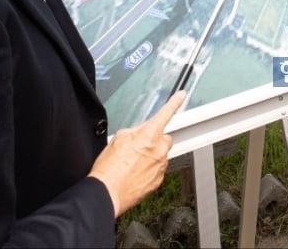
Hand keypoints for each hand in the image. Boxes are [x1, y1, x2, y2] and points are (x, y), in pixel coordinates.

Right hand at [88, 91, 184, 215]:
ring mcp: (160, 166)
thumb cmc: (109, 168)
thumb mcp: (118, 139)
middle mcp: (159, 149)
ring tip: (132, 164)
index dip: (175, 102)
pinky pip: (158, 169)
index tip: (181, 96)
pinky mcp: (159, 180)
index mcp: (149, 135)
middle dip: (154, 140)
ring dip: (151, 156)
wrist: (106, 193)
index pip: (165, 113)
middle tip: (138, 148)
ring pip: (161, 155)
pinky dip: (149, 170)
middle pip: (164, 138)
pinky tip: (135, 173)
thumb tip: (141, 132)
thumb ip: (135, 131)